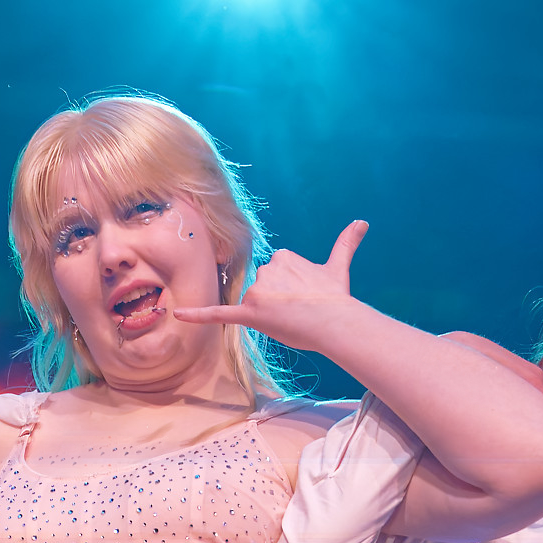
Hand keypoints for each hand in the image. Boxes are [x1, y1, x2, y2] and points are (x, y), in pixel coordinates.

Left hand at [173, 220, 367, 351]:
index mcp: (282, 257)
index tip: (305, 297)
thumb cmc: (336, 298)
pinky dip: (198, 315)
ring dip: (269, 314)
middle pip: (264, 289)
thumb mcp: (338, 266)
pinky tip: (179, 316)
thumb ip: (346, 243)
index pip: (277, 275)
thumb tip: (363, 222)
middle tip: (300, 311)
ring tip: (292, 319)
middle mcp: (266, 270)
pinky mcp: (249, 314)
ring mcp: (258, 292)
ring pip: (254, 305)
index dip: (290, 290)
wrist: (335, 320)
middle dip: (278, 302)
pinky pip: (218, 314)